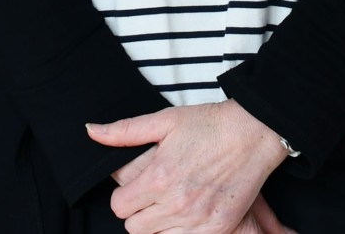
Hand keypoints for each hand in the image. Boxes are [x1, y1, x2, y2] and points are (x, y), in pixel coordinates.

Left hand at [87, 100, 286, 233]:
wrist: (254, 132)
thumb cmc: (209, 124)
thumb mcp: (164, 121)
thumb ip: (124, 131)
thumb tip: (90, 131)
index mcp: (158, 177)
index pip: (119, 207)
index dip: (125, 196)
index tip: (137, 187)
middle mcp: (175, 203)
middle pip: (135, 228)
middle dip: (139, 212)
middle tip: (155, 194)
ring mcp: (198, 219)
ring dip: (159, 224)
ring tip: (173, 202)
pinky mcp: (217, 228)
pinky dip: (183, 232)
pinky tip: (189, 213)